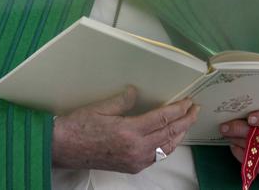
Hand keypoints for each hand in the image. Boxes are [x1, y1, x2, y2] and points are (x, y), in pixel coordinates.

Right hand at [52, 86, 199, 173]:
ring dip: (179, 134)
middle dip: (185, 121)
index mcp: (129, 131)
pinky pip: (157, 157)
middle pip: (169, 134)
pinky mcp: (131, 167)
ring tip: (186, 122)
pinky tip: (169, 138)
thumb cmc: (78, 126)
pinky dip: (167, 146)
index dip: (178, 110)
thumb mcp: (100, 107)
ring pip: (166, 148)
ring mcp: (135, 160)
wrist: (63, 149)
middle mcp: (136, 149)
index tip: (188, 102)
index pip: (162, 119)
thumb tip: (136, 92)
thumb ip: (122, 100)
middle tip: (195, 109)